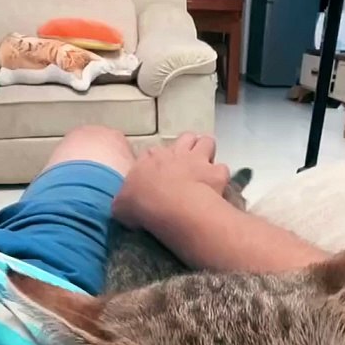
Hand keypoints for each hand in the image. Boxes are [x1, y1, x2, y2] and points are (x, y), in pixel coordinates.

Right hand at [112, 133, 229, 229]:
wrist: (167, 206)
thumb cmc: (140, 205)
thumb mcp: (122, 205)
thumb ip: (125, 200)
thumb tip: (124, 206)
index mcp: (150, 158)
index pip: (154, 152)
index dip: (159, 162)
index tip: (160, 175)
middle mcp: (174, 152)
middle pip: (185, 138)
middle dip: (188, 148)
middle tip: (187, 165)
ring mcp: (197, 159)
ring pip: (206, 142)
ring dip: (207, 153)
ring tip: (206, 168)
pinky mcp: (215, 172)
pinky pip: (222, 170)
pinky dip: (220, 178)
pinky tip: (218, 188)